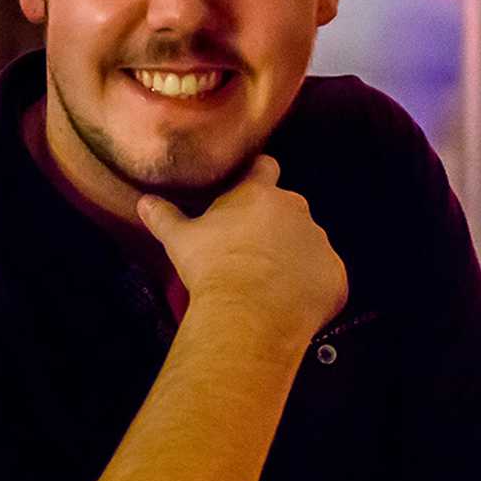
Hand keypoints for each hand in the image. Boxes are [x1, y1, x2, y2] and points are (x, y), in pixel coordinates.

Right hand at [138, 155, 347, 342]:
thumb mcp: (180, 240)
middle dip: (274, 225)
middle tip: (250, 251)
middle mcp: (297, 210)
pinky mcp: (336, 275)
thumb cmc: (212, 267)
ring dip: (294, 256)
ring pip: (308, 243)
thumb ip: (164, 217)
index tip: (248, 192)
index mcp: (259, 194)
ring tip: (270, 283)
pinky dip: (310, 286)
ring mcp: (321, 243)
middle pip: (289, 208)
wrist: (249, 313)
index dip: (258, 177)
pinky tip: (289, 304)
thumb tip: (143, 202)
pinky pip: (323, 277)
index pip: (265, 167)